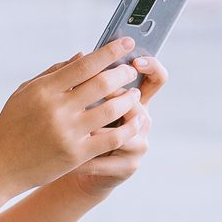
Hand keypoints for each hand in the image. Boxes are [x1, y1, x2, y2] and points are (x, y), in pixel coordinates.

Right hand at [0, 38, 144, 194]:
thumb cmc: (11, 125)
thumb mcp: (25, 93)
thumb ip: (54, 72)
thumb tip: (83, 54)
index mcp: (44, 90)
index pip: (84, 64)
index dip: (109, 51)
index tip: (126, 42)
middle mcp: (57, 109)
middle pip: (102, 83)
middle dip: (123, 73)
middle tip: (131, 69)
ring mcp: (67, 133)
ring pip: (111, 109)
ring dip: (129, 99)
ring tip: (134, 94)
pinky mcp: (76, 155)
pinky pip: (111, 139)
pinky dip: (128, 128)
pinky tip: (136, 121)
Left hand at [65, 53, 167, 195]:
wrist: (77, 165)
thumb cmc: (79, 127)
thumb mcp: (84, 101)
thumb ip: (85, 80)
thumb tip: (80, 55)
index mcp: (135, 100)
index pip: (157, 78)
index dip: (152, 67)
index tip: (135, 61)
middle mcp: (142, 121)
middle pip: (137, 103)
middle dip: (115, 96)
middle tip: (94, 92)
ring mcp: (139, 145)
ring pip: (122, 132)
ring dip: (95, 129)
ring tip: (75, 126)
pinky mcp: (128, 167)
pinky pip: (106, 158)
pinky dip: (84, 156)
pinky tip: (65, 152)